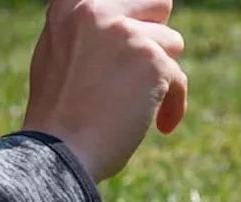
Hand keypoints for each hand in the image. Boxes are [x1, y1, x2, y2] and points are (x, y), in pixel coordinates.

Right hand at [21, 0, 186, 181]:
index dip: (141, 20)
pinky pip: (179, 78)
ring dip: (164, 76)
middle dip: (158, 37)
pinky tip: (160, 125)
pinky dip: (174, 104)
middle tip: (150, 69)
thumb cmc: (61, 112)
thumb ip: (93, 32)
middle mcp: (96, 8)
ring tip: (140, 105)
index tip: (142, 49)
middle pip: (158, 4)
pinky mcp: (152, 60)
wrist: (61, 148)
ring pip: (173, 43)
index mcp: (72, 3)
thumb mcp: (62, 52)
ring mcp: (126, 33)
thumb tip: (130, 26)